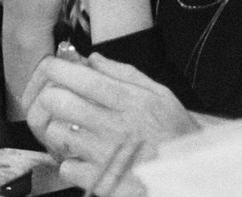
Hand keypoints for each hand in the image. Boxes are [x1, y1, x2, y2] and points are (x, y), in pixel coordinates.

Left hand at [23, 52, 200, 194]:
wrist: (188, 175)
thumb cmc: (175, 134)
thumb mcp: (161, 95)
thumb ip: (126, 74)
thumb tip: (94, 59)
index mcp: (132, 101)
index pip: (85, 78)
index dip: (59, 68)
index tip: (53, 66)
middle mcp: (116, 126)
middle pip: (60, 102)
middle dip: (53, 95)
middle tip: (59, 97)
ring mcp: (105, 157)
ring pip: (57, 133)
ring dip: (60, 128)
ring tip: (73, 128)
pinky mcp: (99, 182)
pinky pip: (65, 166)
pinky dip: (70, 161)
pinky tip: (83, 156)